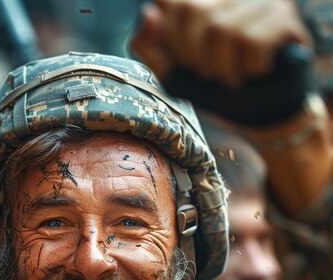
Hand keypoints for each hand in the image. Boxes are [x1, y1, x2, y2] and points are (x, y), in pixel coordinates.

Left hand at [131, 0, 310, 86]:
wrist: (260, 114)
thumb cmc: (216, 89)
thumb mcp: (173, 73)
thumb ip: (150, 46)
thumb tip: (149, 14)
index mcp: (199, 2)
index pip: (167, 1)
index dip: (168, 35)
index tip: (183, 61)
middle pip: (190, 11)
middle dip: (194, 58)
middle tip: (211, 76)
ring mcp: (259, 0)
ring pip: (221, 30)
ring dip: (223, 70)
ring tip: (235, 78)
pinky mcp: (283, 16)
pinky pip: (250, 41)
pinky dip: (248, 69)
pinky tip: (257, 72)